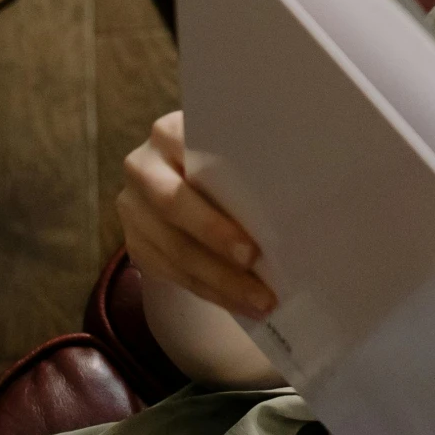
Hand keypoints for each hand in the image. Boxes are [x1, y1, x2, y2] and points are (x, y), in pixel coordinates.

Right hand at [119, 110, 276, 319]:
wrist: (181, 187)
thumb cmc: (222, 163)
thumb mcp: (227, 150)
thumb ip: (244, 160)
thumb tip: (301, 186)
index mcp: (168, 131)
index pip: (188, 149)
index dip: (217, 173)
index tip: (247, 198)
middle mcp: (142, 166)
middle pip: (174, 203)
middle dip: (216, 235)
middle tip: (254, 258)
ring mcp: (133, 209)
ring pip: (176, 250)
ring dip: (221, 280)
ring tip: (262, 299)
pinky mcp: (135, 244)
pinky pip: (174, 275)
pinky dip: (212, 293)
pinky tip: (242, 304)